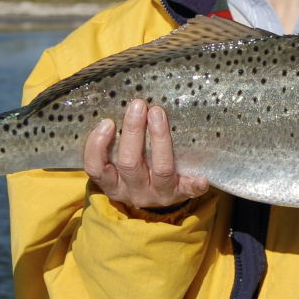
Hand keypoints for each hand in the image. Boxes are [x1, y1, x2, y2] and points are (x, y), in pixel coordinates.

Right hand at [83, 98, 208, 208]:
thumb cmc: (136, 165)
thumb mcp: (118, 160)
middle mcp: (134, 192)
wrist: (161, 195)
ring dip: (160, 139)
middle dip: (133, 132)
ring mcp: (158, 195)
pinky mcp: (181, 194)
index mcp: (113, 184)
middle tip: (138, 105)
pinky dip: (195, 185)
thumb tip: (118, 102)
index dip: (98, 146)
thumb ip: (115, 140)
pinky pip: (189, 191)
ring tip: (158, 113)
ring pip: (160, 170)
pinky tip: (202, 178)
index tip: (108, 123)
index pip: (97, 168)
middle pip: (130, 164)